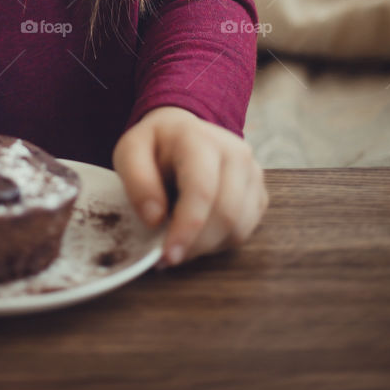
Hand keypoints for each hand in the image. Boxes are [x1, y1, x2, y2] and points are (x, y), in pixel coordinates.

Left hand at [111, 105, 268, 267]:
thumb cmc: (155, 146)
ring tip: (181, 239)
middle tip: (168, 256)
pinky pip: (246, 231)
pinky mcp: (260, 192)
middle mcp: (235, 152)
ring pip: (239, 228)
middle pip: (226, 214)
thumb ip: (137, 181)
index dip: (187, 228)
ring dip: (207, 245)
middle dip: (196, 244)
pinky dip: (220, 241)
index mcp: (200, 138)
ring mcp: (253, 172)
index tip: (167, 256)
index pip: (202, 190)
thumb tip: (154, 218)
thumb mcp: (130, 152)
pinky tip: (199, 232)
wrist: (182, 133)